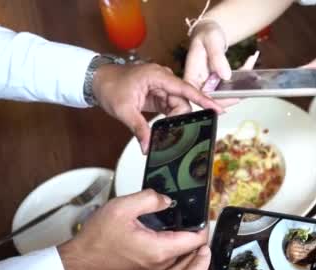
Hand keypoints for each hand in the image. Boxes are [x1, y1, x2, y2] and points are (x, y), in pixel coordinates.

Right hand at [58, 189, 208, 269]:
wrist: (79, 263)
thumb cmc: (96, 241)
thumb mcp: (122, 207)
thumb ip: (150, 198)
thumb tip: (166, 199)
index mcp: (160, 250)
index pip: (198, 240)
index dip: (204, 223)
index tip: (203, 211)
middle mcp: (161, 264)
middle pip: (191, 247)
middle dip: (191, 228)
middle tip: (186, 211)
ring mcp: (155, 269)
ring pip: (179, 252)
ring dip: (179, 236)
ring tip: (171, 219)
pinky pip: (167, 256)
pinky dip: (168, 243)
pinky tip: (158, 230)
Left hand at [92, 62, 222, 153]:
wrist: (97, 80)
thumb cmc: (109, 86)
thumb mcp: (123, 109)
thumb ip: (138, 128)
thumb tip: (147, 147)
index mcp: (158, 76)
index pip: (185, 89)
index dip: (203, 100)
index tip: (218, 109)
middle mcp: (164, 80)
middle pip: (183, 102)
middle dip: (182, 120)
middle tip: (176, 137)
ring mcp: (162, 87)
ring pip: (178, 107)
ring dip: (175, 121)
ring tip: (167, 135)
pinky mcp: (159, 95)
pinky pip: (171, 108)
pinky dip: (170, 120)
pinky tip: (167, 129)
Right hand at [184, 21, 258, 106]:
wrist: (210, 31)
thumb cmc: (206, 34)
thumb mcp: (211, 40)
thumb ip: (217, 57)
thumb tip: (225, 76)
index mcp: (191, 77)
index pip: (200, 97)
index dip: (214, 103)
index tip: (231, 99)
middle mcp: (200, 85)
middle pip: (215, 101)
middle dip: (234, 94)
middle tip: (248, 82)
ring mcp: (210, 86)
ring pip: (227, 95)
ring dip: (241, 85)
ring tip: (249, 65)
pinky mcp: (219, 84)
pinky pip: (232, 87)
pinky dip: (243, 78)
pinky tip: (250, 60)